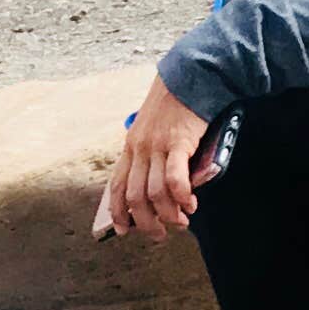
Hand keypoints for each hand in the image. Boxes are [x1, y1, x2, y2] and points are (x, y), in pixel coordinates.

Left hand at [97, 77, 213, 244]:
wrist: (192, 75)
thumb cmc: (177, 104)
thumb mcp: (155, 129)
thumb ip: (155, 155)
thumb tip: (165, 187)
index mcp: (131, 146)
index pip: (116, 186)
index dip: (117, 212)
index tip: (122, 230)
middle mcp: (139, 148)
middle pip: (134, 197)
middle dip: (146, 222)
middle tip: (160, 234)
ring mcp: (157, 145)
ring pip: (154, 192)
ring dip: (168, 214)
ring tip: (181, 220)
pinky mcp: (178, 141)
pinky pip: (174, 177)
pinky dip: (180, 196)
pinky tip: (189, 203)